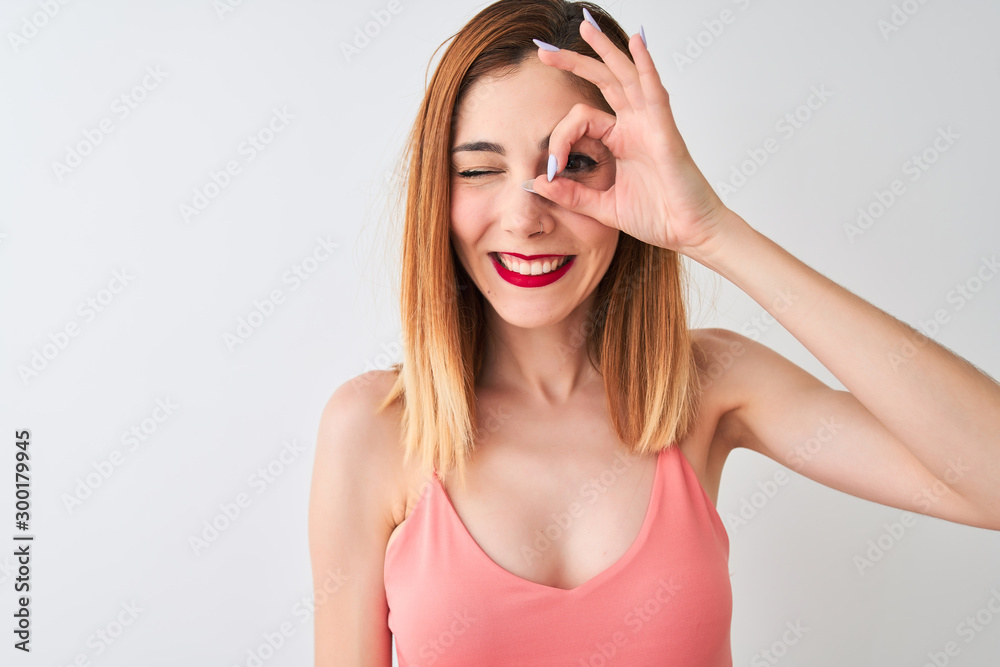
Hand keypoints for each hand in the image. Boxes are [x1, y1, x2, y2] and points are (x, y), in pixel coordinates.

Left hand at [529, 20, 735, 256]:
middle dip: (573, 62)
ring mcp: (651, 124)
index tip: (550, 168)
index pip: (580, 120)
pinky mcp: (665, 130)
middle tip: (544, 50)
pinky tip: (637, 41)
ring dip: (604, 50)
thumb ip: (570, 194)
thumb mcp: (601, 206)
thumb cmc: (657, 217)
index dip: (559, 139)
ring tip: (584, 27)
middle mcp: (635, 126)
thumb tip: (536, 183)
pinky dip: (646, 64)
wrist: (689, 231)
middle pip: (602, 82)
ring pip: (625, 76)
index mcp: (620, 141)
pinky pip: (654, 90)